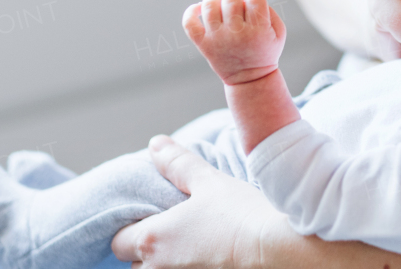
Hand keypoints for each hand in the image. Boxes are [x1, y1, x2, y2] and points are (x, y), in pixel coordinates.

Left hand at [112, 135, 273, 268]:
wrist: (281, 252)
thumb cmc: (242, 215)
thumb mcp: (208, 182)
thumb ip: (177, 164)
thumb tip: (155, 144)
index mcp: (152, 240)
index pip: (120, 243)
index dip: (132, 230)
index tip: (154, 221)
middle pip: (137, 266)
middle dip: (151, 254)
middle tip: (179, 236)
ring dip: (170, 267)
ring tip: (197, 252)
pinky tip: (211, 264)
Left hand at [183, 0, 285, 85]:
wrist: (250, 79)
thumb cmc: (264, 51)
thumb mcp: (279, 33)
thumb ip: (269, 10)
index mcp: (258, 31)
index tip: (257, 3)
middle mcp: (236, 34)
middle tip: (239, 4)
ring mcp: (217, 39)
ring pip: (209, 5)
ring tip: (221, 2)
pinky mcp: (203, 44)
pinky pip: (189, 23)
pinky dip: (191, 11)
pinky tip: (200, 9)